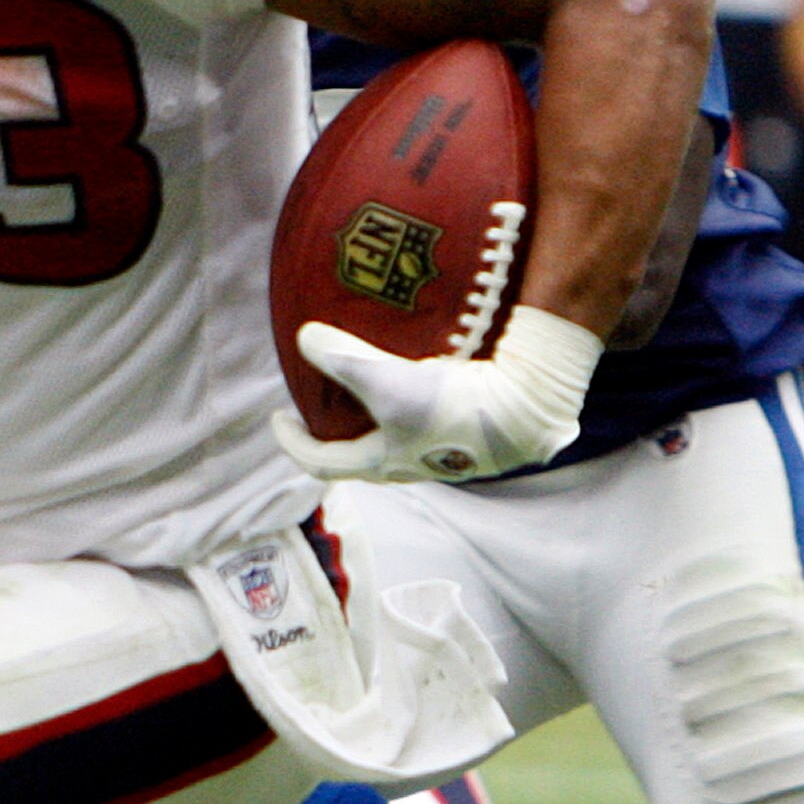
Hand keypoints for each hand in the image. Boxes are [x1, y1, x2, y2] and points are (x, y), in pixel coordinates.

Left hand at [275, 305, 601, 483]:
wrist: (525, 409)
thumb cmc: (451, 407)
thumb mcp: (388, 381)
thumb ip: (342, 359)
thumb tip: (303, 337)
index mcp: (380, 464)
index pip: (320, 463)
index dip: (293, 442)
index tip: (278, 419)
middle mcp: (409, 465)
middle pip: (358, 454)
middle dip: (335, 431)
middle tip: (322, 400)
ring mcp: (441, 452)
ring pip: (394, 437)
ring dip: (375, 417)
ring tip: (367, 383)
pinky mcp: (469, 432)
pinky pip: (427, 419)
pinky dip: (411, 399)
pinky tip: (420, 371)